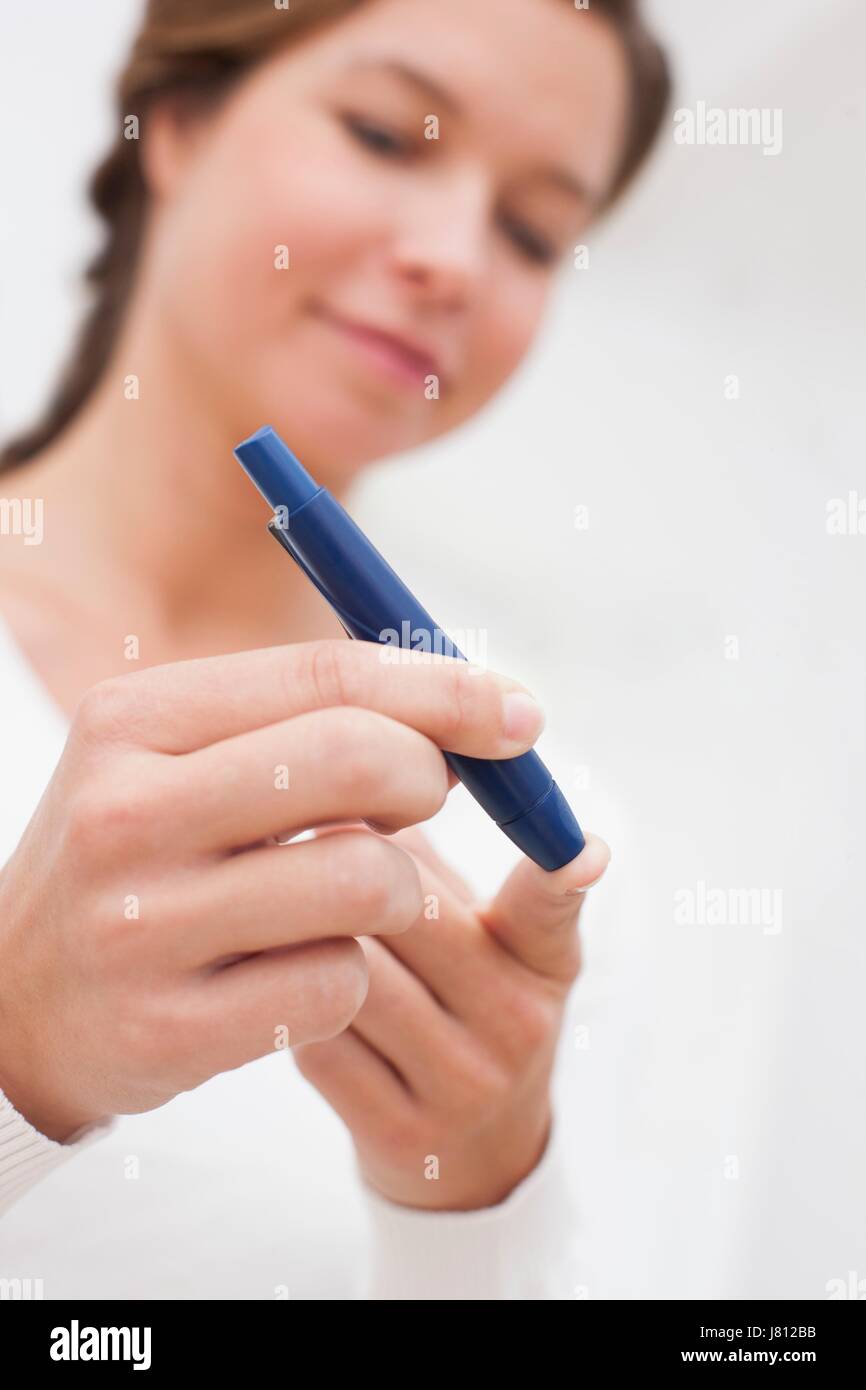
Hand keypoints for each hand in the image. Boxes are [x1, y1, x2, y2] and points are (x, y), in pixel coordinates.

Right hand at [0, 640, 544, 1141]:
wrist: (20, 1003)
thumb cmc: (143, 858)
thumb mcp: (181, 759)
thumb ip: (311, 719)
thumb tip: (483, 706)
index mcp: (133, 720)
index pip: (328, 677)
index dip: (446, 691)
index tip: (519, 714)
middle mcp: (125, 814)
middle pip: (358, 761)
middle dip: (432, 779)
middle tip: (432, 802)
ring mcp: (140, 928)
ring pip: (366, 880)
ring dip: (396, 891)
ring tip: (350, 898)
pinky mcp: (169, 1030)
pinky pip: (339, 984)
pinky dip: (349, 975)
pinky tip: (295, 971)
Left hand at [294, 822, 609, 1210]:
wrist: (472, 1157)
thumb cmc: (466, 1004)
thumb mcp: (487, 942)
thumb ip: (428, 866)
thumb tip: (351, 790)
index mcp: (541, 962)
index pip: (550, 909)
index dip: (562, 876)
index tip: (584, 854)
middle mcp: (515, 1024)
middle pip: (409, 915)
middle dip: (342, 868)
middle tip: (294, 839)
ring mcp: (462, 1085)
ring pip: (354, 977)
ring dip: (299, 933)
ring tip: (273, 909)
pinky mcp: (399, 1132)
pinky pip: (317, 1042)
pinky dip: (283, 1001)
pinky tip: (274, 985)